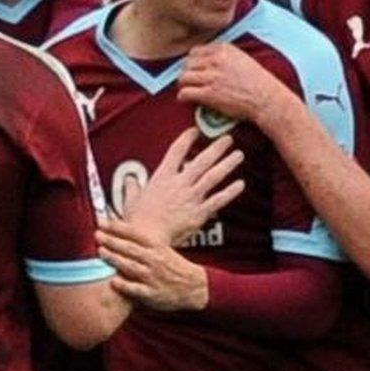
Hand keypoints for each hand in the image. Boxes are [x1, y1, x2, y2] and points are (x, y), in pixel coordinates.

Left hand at [98, 221, 208, 311]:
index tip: (102, 222)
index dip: (118, 227)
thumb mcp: (162, 249)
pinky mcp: (152, 294)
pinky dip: (124, 285)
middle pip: (130, 248)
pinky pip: (136, 289)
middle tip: (97, 235)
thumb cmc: (174, 266)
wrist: (194, 286)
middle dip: (112, 240)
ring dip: (115, 259)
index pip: (135, 234)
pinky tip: (112, 281)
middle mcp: (154, 260)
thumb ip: (142, 242)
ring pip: (131, 266)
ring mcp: (153, 277)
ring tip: (101, 252)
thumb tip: (120, 231)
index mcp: (157, 247)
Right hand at [117, 127, 244, 245]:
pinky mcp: (198, 213)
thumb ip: (132, 188)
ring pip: (213, 177)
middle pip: (202, 160)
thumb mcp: (130, 201)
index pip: (176, 151)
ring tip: (238, 155)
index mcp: (162, 177)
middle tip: (228, 139)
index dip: (187, 138)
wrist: (147, 240)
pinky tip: (240, 184)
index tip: (195, 131)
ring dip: (227, 164)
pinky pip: (218, 200)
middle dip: (217, 148)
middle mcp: (179, 184)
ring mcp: (191, 197)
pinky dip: (230, 192)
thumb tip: (129, 181)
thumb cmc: (137, 221)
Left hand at [179, 43, 292, 128]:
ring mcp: (212, 77)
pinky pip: (185, 92)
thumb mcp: (242, 58)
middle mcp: (216, 61)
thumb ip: (224, 56)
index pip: (196, 51)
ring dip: (184, 84)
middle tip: (191, 82)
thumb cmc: (257, 81)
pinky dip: (182, 96)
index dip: (193, 62)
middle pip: (187, 63)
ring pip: (184, 77)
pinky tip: (186, 99)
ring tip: (188, 90)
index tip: (195, 70)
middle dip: (188, 73)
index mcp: (224, 50)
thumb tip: (208, 60)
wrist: (265, 98)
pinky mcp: (209, 94)